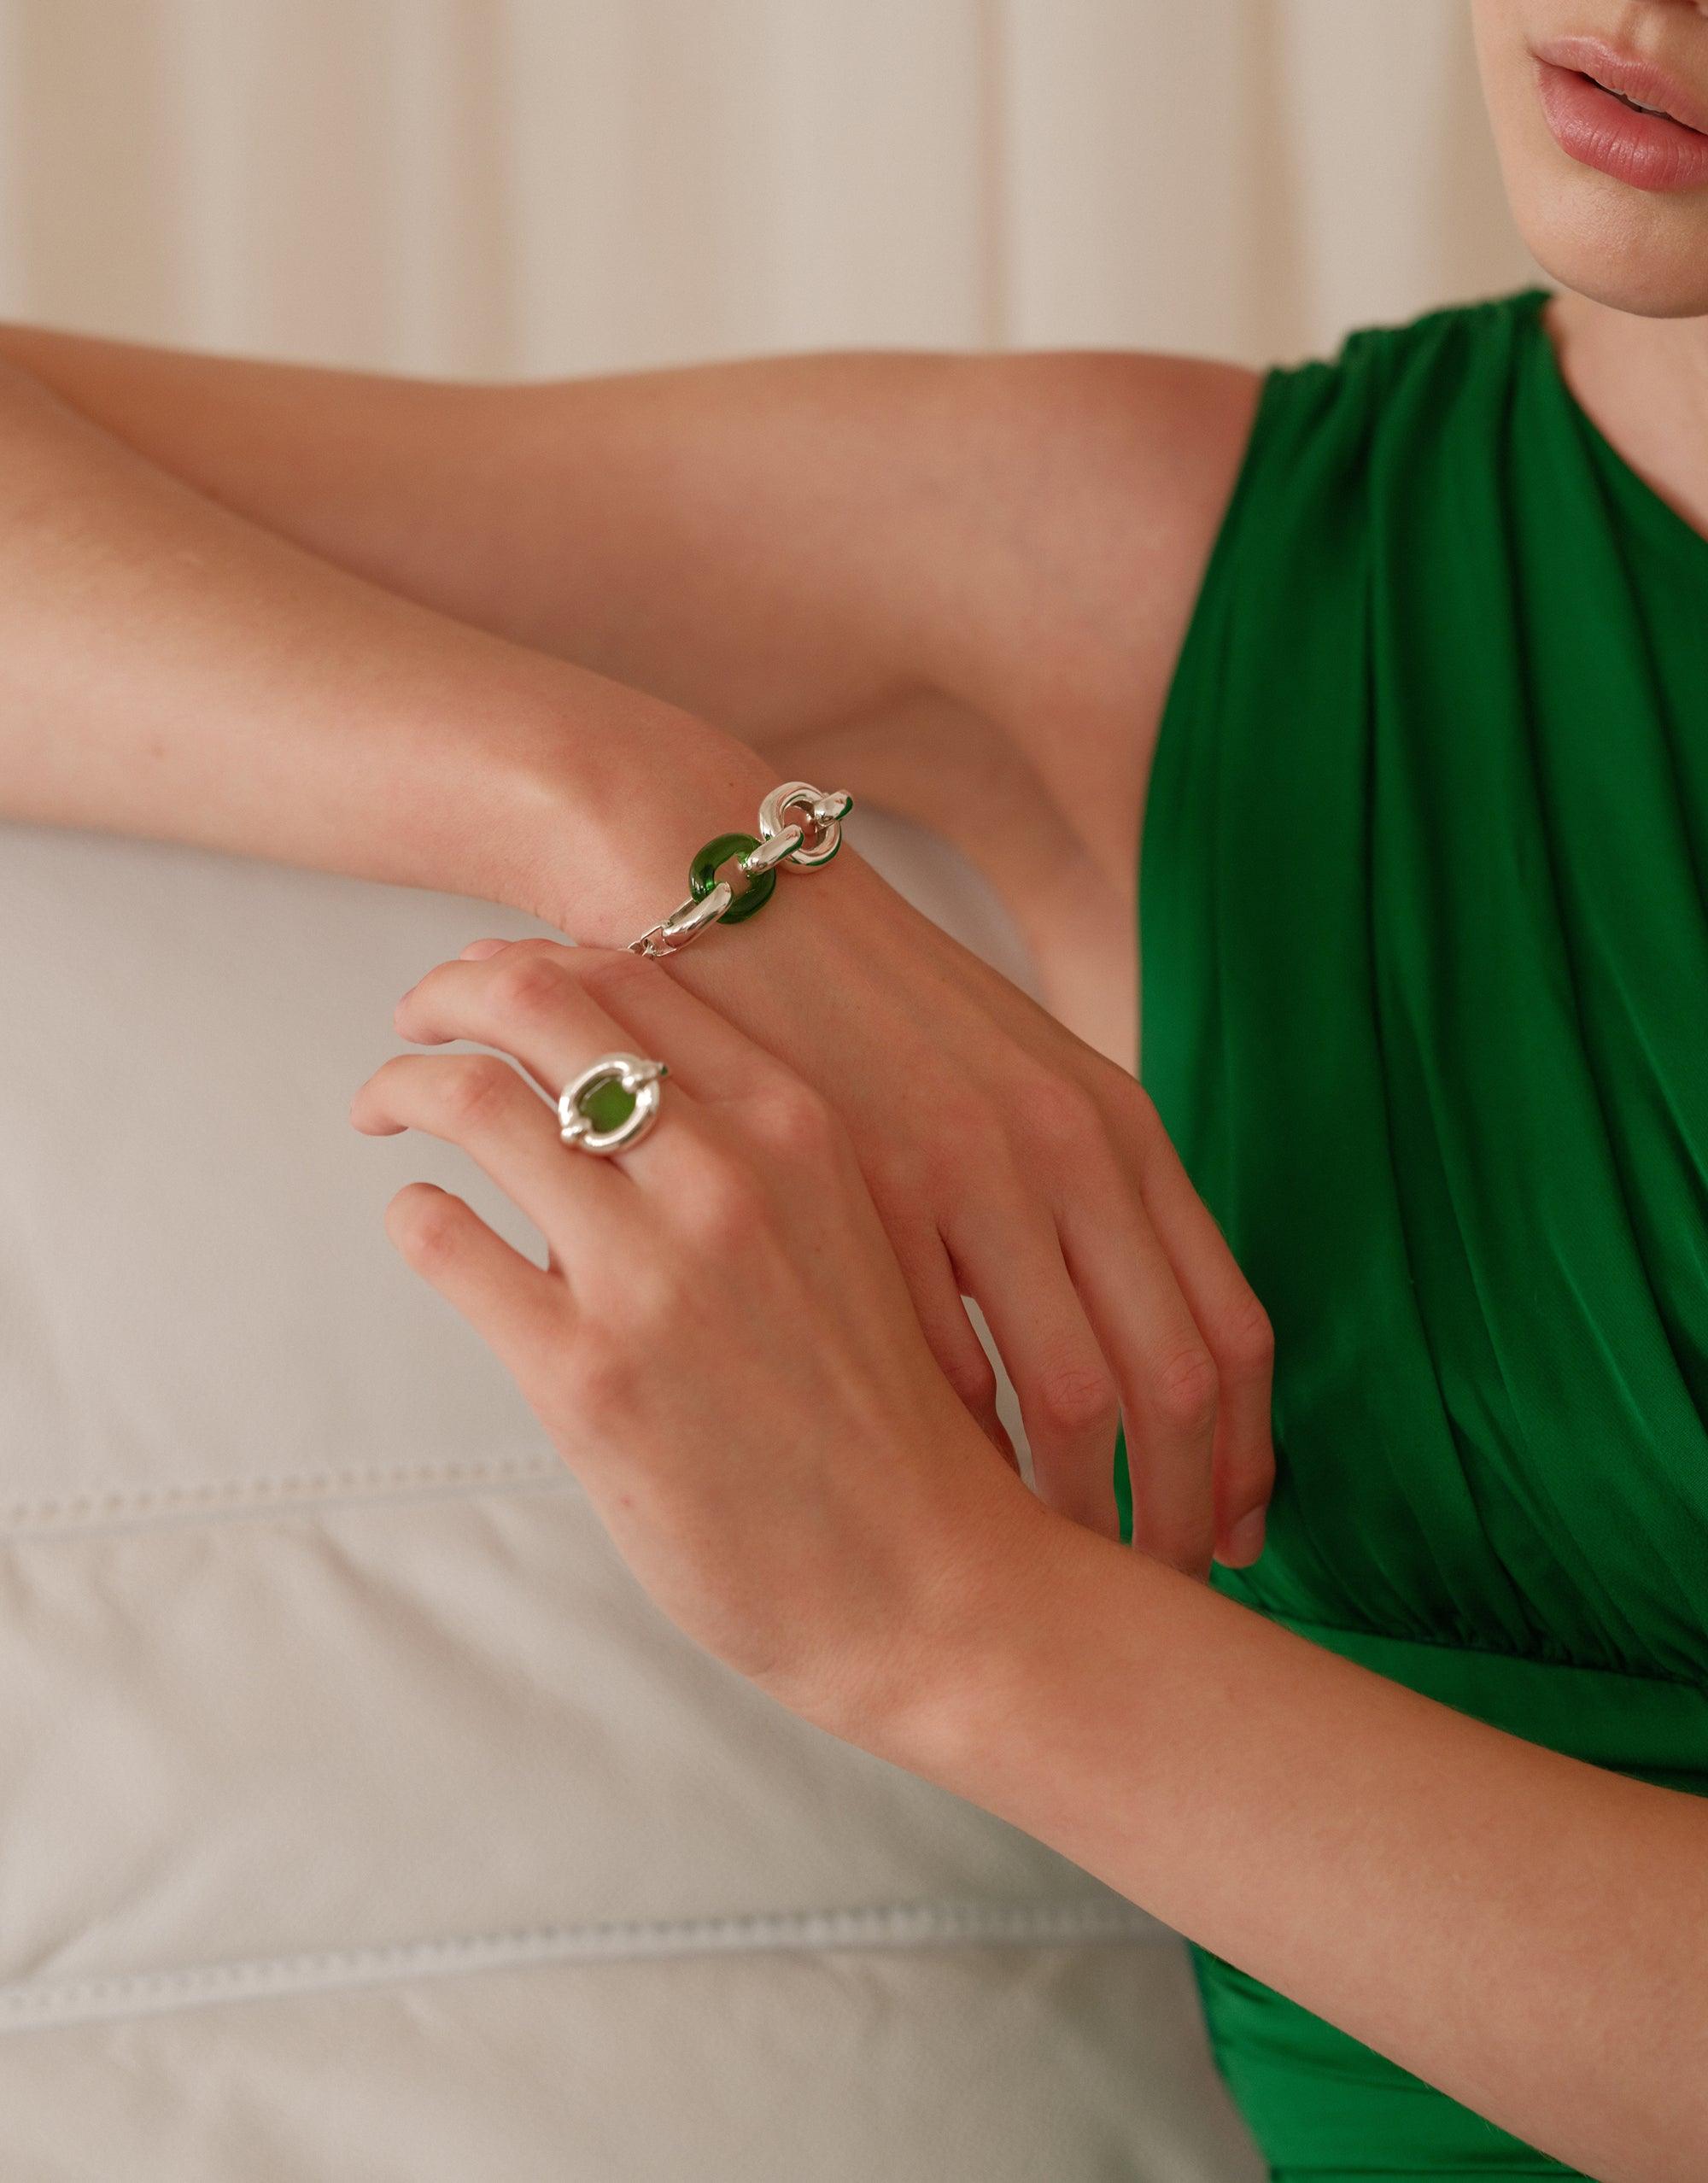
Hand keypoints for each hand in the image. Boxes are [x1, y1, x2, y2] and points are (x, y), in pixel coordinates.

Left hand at [351, 940, 1052, 1732]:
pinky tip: (424, 1221)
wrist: (932, 1581)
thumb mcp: (846, 1238)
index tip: (483, 983)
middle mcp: (728, 1175)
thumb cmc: (887, 1414)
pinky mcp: (588, 1377)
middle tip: (411, 1022)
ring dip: (403, 1087)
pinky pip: (446, 1240)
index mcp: (800, 1128)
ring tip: (384, 1109)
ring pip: (474, 1102)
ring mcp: (655, 1274)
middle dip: (447, 994)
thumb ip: (744, 1157)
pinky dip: (416, 1213)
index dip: (531, 961)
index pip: (630, 974)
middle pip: (539, 1004)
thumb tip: (603, 1090)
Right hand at [530, 837, 1274, 1574]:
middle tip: (1155, 1597)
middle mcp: (1072, 1155)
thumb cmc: (883, 1020)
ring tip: (1065, 1581)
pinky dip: (963, 1461)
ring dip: (1082, 1512)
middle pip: (1175, 1386)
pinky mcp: (866, 1195)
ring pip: (1074, 1396)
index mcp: (1125, 1135)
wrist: (743, 908)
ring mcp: (973, 1175)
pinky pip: (943, 1365)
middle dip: (1178, 1518)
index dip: (1246, 1464)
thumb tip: (1139, 1364)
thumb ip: (1090, 1209)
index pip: (1232, 1334)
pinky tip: (949, 1507)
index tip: (1231, 1546)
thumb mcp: (1021, 1089)